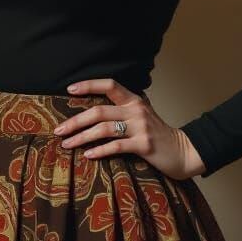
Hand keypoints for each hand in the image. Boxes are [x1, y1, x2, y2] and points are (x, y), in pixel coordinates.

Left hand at [53, 78, 204, 179]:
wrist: (183, 152)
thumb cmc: (157, 134)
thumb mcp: (141, 115)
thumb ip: (122, 109)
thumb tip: (91, 112)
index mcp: (134, 100)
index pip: (109, 85)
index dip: (89, 85)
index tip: (69, 89)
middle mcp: (136, 110)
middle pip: (99, 111)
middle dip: (75, 121)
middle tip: (58, 130)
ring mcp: (141, 127)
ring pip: (104, 129)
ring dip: (81, 137)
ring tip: (67, 144)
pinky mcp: (144, 145)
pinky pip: (116, 146)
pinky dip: (99, 150)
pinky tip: (88, 154)